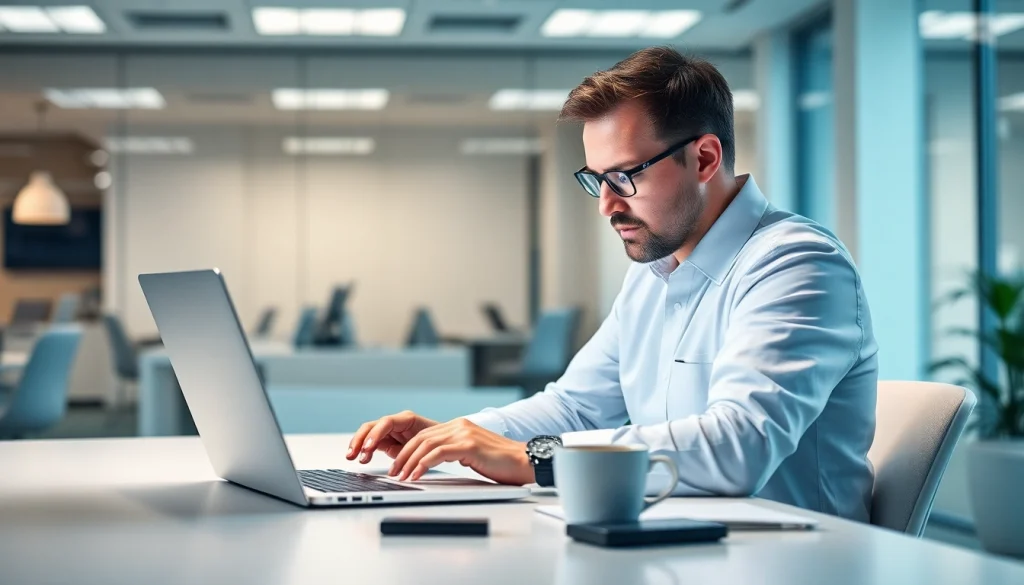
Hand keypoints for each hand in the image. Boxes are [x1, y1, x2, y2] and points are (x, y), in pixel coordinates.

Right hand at [346, 411, 439, 463]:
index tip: (368, 448)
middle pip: (372, 426)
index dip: (375, 434)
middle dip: (360, 439)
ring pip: (368, 434)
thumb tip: (406, 461)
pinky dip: (364, 450)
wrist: (444, 445)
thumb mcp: (428, 446)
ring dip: (358, 445)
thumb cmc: (439, 443)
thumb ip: (415, 451)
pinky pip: (371, 443)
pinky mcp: (387, 441)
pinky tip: (361, 459)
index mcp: (407, 419)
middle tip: (353, 454)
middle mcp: (396, 423)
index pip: (386, 422)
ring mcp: (390, 432)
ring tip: (352, 457)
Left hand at [387, 418, 533, 485]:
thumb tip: (434, 463)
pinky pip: (438, 453)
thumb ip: (455, 452)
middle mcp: (459, 426)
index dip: (407, 450)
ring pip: (426, 445)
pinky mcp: (469, 445)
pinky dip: (423, 464)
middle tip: (393, 472)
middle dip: (403, 456)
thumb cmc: (501, 463)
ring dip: (409, 461)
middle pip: (421, 438)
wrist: (524, 461)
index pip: (424, 435)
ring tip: (401, 476)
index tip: (398, 465)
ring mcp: (464, 434)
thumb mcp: (472, 454)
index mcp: (459, 426)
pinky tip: (416, 475)